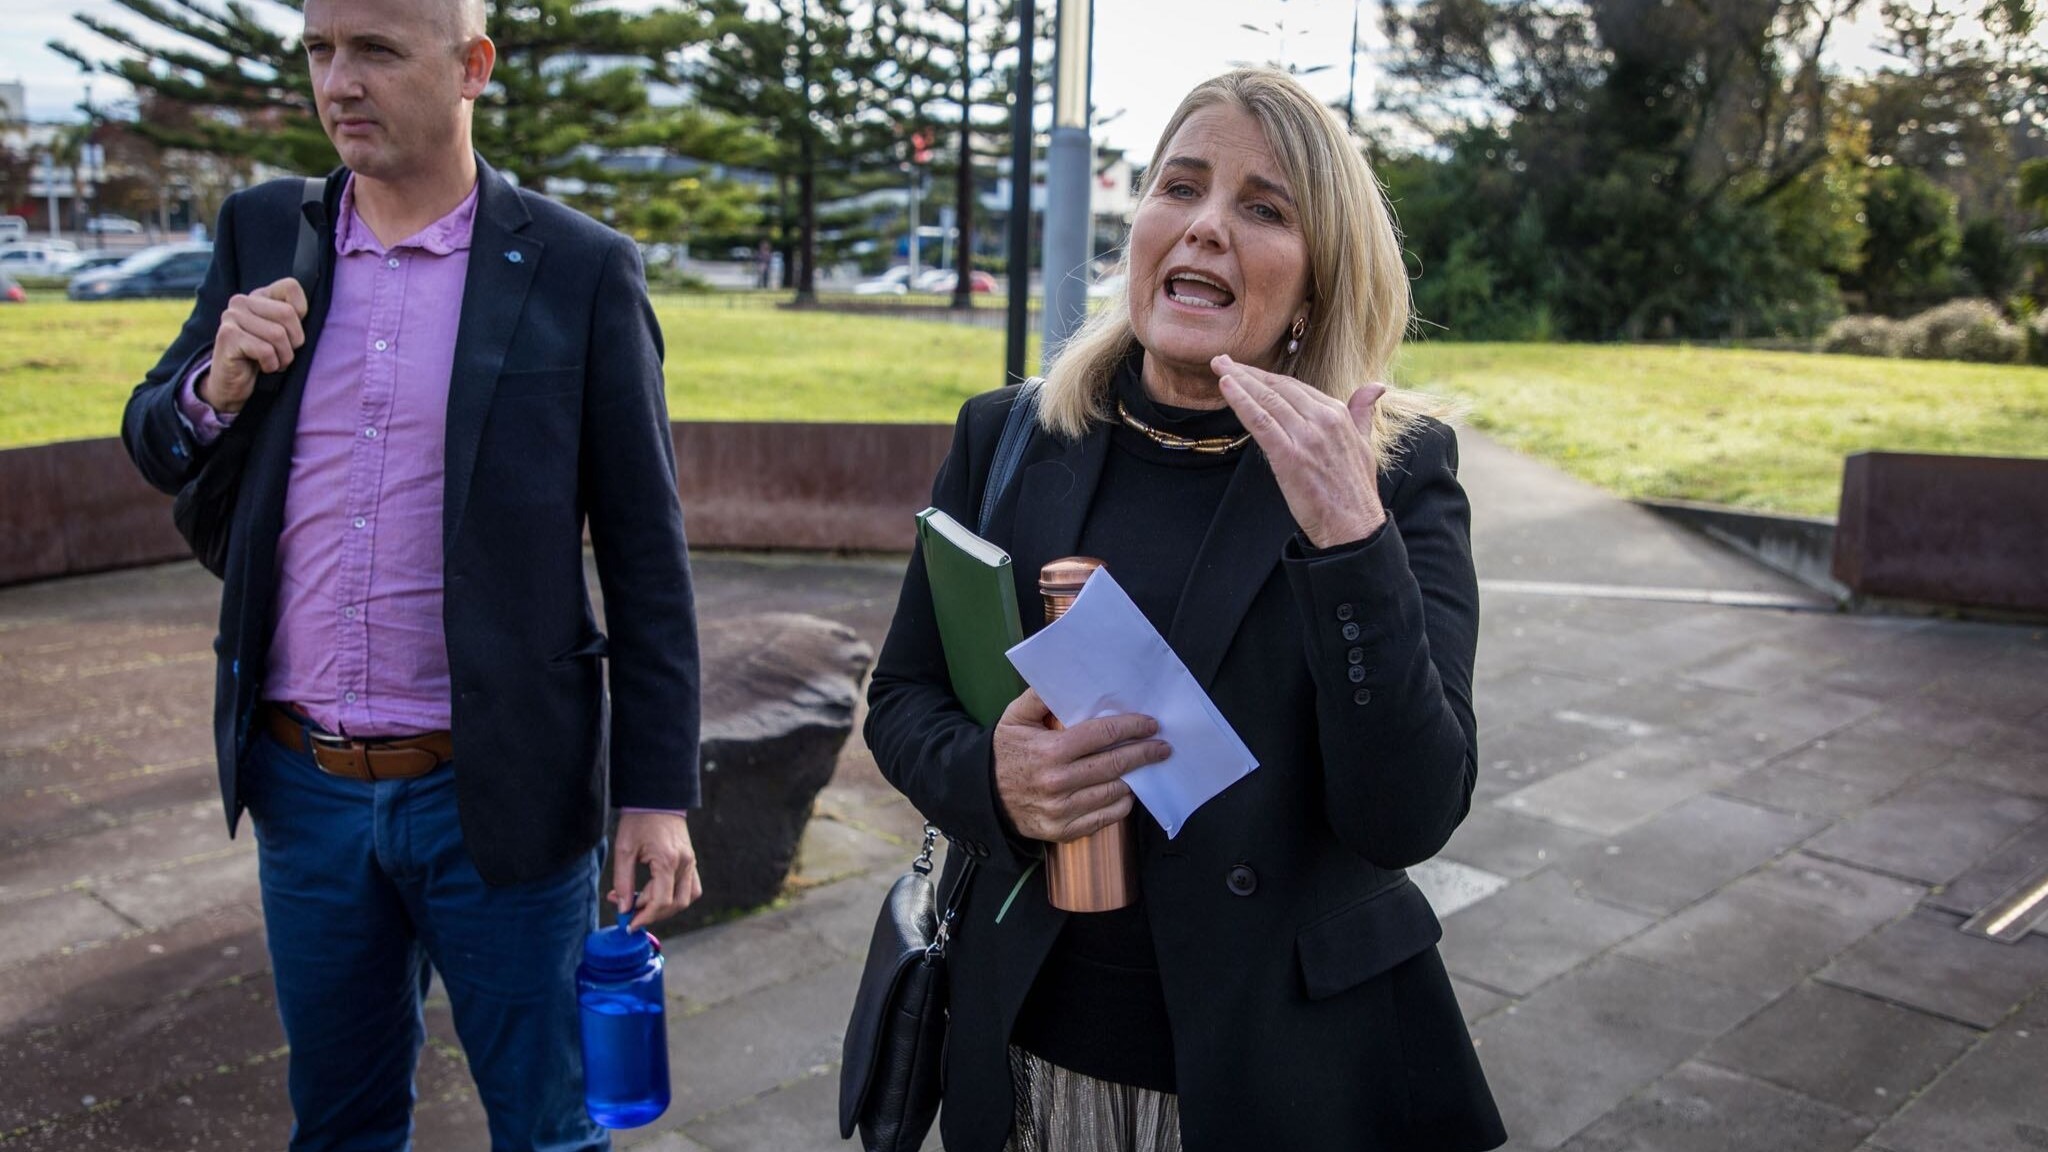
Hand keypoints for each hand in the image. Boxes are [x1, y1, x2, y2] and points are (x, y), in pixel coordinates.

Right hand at [202, 277, 309, 413]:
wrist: (233, 384)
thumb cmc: (265, 358)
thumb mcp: (285, 334)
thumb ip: (295, 317)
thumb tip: (314, 309)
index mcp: (258, 295)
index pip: (291, 287)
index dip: (301, 313)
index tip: (290, 332)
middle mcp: (242, 301)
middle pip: (288, 313)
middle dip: (294, 341)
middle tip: (284, 353)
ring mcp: (231, 316)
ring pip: (278, 334)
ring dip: (283, 357)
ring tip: (274, 362)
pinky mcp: (228, 336)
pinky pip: (265, 350)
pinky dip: (271, 364)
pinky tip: (262, 366)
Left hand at [610, 811, 702, 932]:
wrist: (656, 798)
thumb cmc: (638, 821)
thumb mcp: (624, 850)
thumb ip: (623, 882)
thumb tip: (624, 908)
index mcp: (668, 860)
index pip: (661, 901)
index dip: (644, 917)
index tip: (628, 924)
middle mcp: (685, 863)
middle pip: (675, 904)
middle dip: (652, 913)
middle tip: (630, 913)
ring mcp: (691, 862)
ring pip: (686, 898)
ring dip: (666, 908)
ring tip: (643, 903)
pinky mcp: (691, 860)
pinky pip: (691, 888)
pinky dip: (677, 897)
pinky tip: (658, 894)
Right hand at [992, 689, 1167, 843]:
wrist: (981, 796)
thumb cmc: (1004, 752)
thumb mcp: (1015, 717)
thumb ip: (1040, 696)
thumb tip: (1065, 674)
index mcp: (1050, 751)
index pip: (1102, 735)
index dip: (1131, 727)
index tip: (1149, 724)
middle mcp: (1058, 782)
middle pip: (1115, 765)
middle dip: (1144, 753)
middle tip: (1162, 747)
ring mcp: (1062, 810)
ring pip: (1114, 793)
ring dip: (1135, 779)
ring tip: (1145, 767)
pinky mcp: (1063, 831)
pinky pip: (1104, 818)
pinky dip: (1120, 804)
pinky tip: (1125, 792)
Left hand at [1213, 354, 1389, 548]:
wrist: (1353, 527)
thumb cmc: (1355, 490)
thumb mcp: (1365, 443)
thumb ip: (1362, 412)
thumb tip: (1375, 387)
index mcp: (1338, 414)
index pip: (1296, 387)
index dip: (1267, 377)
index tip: (1246, 370)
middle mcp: (1323, 419)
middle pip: (1278, 388)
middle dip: (1247, 372)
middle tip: (1222, 361)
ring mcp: (1306, 436)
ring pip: (1267, 400)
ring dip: (1239, 381)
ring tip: (1218, 367)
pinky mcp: (1290, 455)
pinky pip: (1260, 421)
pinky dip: (1241, 402)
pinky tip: (1226, 387)